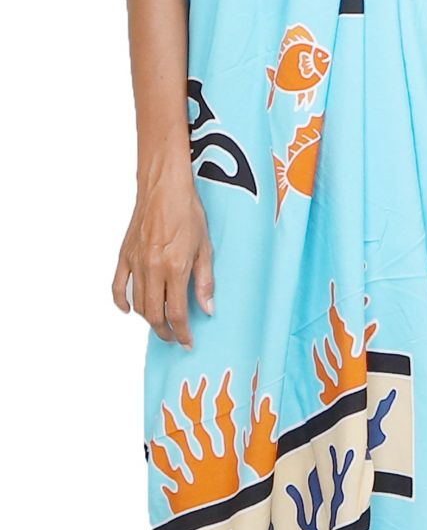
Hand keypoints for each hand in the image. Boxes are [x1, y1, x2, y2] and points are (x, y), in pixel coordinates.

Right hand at [112, 168, 214, 345]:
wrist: (163, 188)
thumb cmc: (187, 211)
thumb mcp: (205, 247)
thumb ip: (205, 281)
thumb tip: (207, 308)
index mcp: (174, 268)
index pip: (177, 313)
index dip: (182, 333)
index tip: (187, 342)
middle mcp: (152, 269)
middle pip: (154, 314)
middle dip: (165, 332)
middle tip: (174, 337)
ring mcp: (135, 263)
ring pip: (138, 304)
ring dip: (148, 319)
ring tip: (160, 323)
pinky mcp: (124, 256)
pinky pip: (117, 286)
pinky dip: (121, 302)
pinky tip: (128, 310)